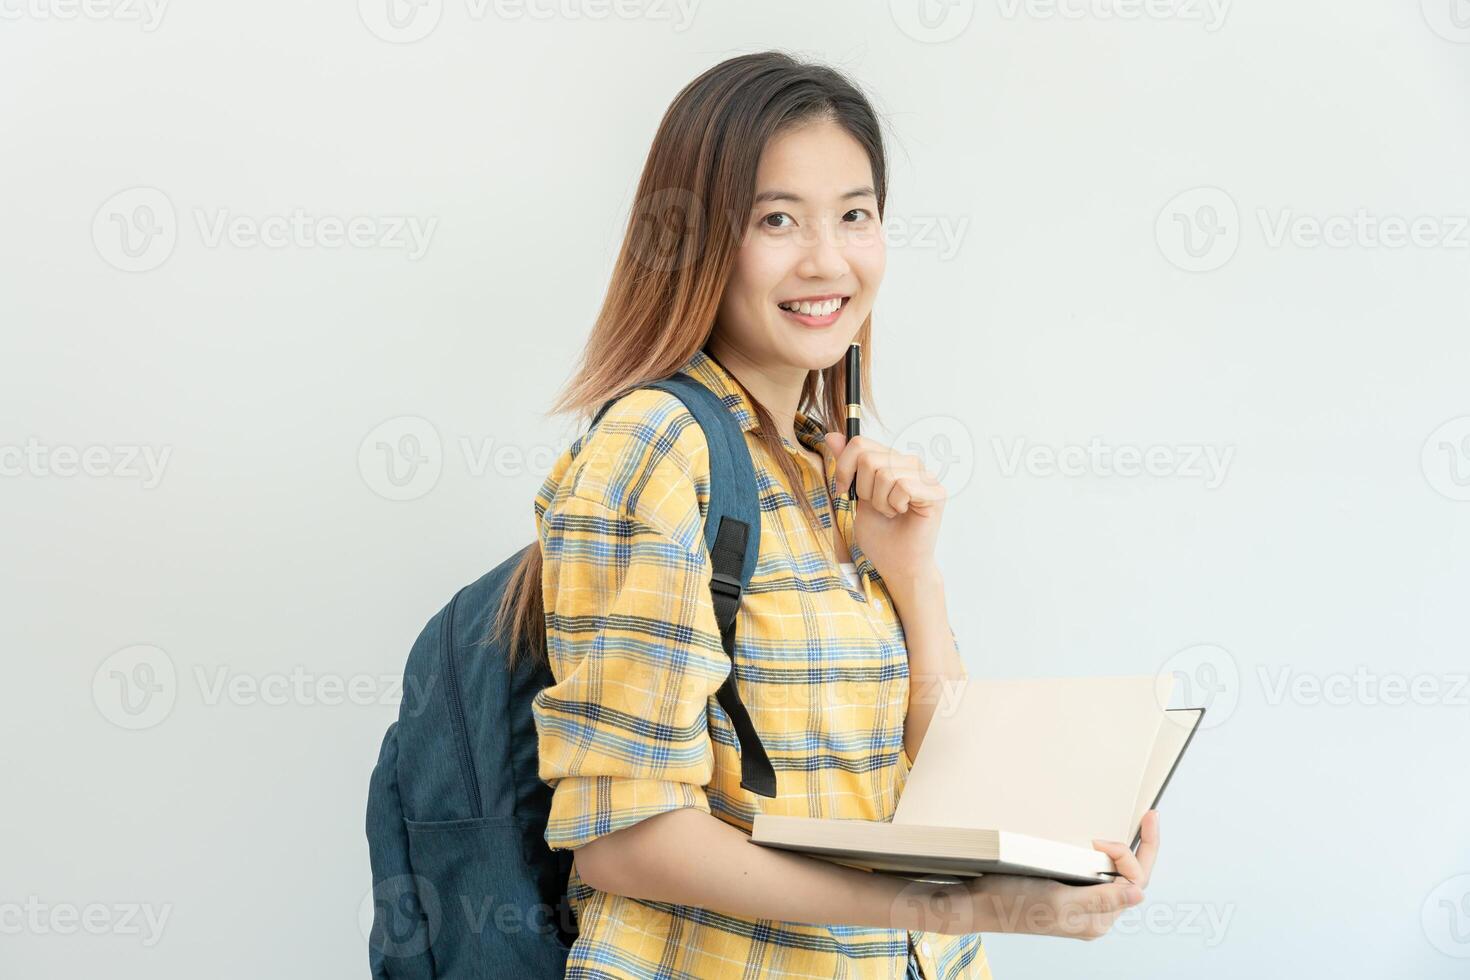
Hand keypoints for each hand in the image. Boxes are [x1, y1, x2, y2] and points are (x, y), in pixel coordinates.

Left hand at [823, 433, 946, 593]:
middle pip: (869, 458)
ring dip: (880, 501)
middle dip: (863, 489)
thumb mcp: (855, 494)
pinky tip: (902, 514)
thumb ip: (848, 464)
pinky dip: (894, 504)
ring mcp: (926, 476)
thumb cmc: (880, 534)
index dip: (844, 467)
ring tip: (890, 512)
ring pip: (885, 473)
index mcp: (891, 460)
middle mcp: (910, 463)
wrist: (896, 564)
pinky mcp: (936, 492)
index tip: (844, 491)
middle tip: (877, 507)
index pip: (861, 442)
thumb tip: (832, 435)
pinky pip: (903, 486)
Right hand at [969, 810, 1160, 939]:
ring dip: (1124, 852)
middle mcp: (1095, 914)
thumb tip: (1139, 895)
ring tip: (1131, 829)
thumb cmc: (1013, 904)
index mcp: (1098, 919)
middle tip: (1150, 817)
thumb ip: (1100, 899)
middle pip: (1133, 878)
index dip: (1130, 854)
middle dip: (1143, 847)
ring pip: (1117, 875)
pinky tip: (1102, 846)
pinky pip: (1099, 876)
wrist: (979, 905)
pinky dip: (1106, 857)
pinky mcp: (1069, 895)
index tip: (1105, 836)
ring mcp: (1083, 905)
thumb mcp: (1059, 901)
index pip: (1135, 882)